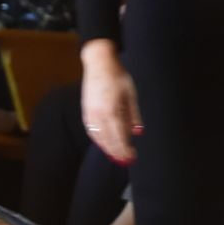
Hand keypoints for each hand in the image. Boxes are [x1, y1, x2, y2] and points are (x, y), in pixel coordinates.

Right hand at [79, 41, 142, 165]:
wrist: (99, 63)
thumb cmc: (118, 77)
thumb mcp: (131, 94)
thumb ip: (133, 115)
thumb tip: (137, 132)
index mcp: (112, 111)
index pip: (119, 137)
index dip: (125, 149)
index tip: (132, 157)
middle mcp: (99, 115)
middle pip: (108, 140)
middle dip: (117, 152)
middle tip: (125, 161)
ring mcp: (90, 114)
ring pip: (98, 138)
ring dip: (107, 148)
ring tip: (116, 155)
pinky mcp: (86, 112)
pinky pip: (92, 131)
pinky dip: (99, 140)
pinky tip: (105, 143)